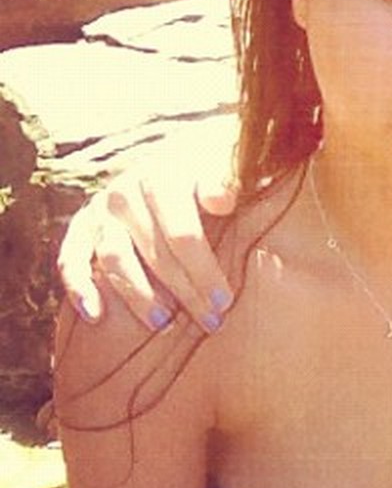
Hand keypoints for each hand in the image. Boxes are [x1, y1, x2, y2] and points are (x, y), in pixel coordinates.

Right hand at [57, 160, 237, 334]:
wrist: (175, 163)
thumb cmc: (206, 176)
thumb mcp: (221, 170)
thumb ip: (223, 183)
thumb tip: (221, 202)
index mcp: (161, 178)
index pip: (182, 234)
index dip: (204, 271)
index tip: (225, 301)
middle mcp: (124, 193)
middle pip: (154, 253)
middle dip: (185, 292)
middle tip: (209, 321)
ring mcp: (100, 211)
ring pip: (115, 259)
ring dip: (138, 295)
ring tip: (164, 324)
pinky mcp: (82, 227)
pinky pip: (72, 259)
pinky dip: (79, 287)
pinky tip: (95, 316)